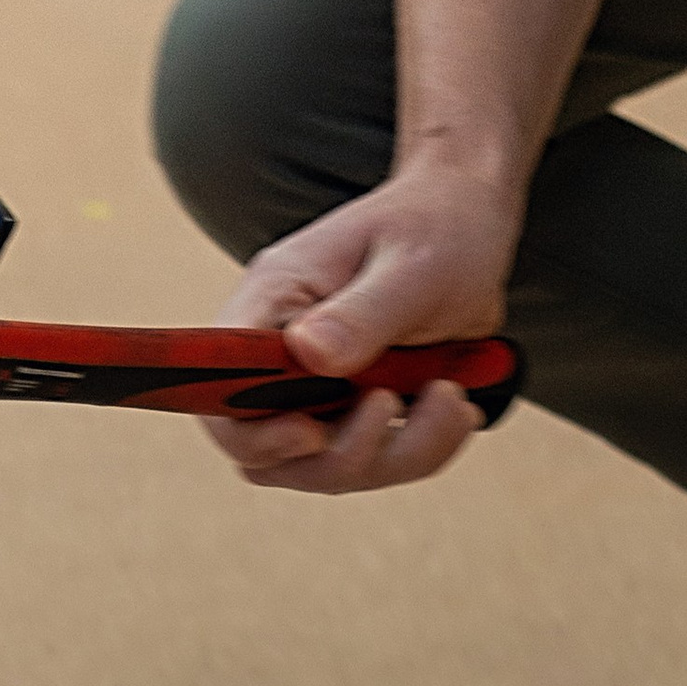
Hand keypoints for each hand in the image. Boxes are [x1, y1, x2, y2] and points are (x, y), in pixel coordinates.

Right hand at [201, 162, 519, 496]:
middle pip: (266, 450)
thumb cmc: (434, 225)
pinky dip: (421, 448)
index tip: (314, 431)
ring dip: (397, 452)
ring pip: (325, 464)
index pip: (216, 383)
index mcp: (276, 299)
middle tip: (396, 405)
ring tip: (449, 397)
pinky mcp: (357, 405)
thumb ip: (361, 313)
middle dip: (341, 453)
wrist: (470, 220)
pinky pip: (374, 460)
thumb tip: (307, 355)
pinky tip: (454, 405)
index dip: (250, 429)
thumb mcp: (411, 264)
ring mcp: (320, 383)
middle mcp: (284, 348)